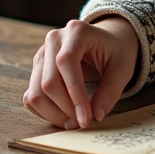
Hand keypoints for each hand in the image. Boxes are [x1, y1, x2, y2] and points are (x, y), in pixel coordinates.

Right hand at [23, 17, 138, 128]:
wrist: (109, 39)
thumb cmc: (117, 51)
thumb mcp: (123, 68)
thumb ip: (111, 91)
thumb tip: (96, 116)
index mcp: (77, 31)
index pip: (66, 63)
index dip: (75, 94)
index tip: (86, 118)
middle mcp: (54, 39)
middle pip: (48, 81)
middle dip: (65, 108)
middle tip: (82, 122)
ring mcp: (42, 53)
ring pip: (35, 91)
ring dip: (52, 113)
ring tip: (73, 122)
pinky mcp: (37, 68)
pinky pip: (31, 95)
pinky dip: (44, 110)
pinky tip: (63, 116)